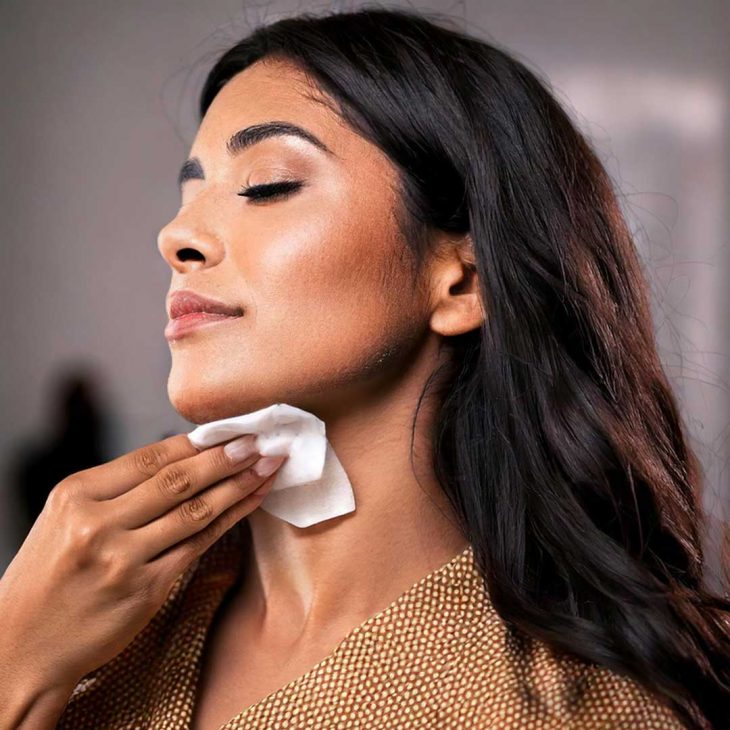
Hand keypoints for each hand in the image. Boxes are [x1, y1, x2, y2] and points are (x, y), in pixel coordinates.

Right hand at [0, 432, 284, 692]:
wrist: (22, 646)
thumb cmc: (50, 575)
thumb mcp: (66, 518)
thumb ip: (117, 489)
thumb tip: (184, 456)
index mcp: (76, 495)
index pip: (149, 457)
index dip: (197, 442)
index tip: (231, 429)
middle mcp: (97, 523)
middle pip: (177, 479)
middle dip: (226, 457)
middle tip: (260, 441)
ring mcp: (122, 559)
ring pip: (195, 510)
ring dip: (238, 485)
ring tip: (267, 466)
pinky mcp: (144, 590)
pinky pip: (198, 545)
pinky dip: (231, 519)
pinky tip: (251, 502)